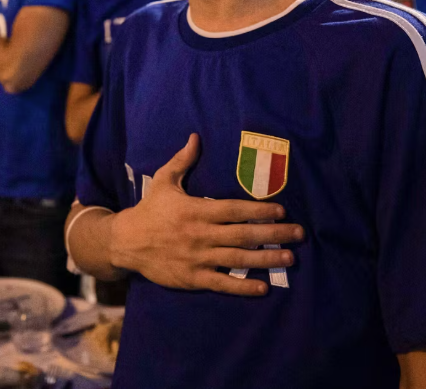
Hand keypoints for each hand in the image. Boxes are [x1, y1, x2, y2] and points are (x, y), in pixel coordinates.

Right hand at [109, 134, 304, 296]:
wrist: (126, 241)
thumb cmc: (150, 209)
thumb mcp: (164, 181)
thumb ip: (182, 161)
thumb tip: (196, 137)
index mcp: (197, 210)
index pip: (234, 210)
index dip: (259, 210)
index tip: (282, 211)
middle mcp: (201, 235)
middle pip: (243, 235)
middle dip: (273, 234)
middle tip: (299, 234)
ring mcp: (198, 258)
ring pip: (237, 259)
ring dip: (265, 259)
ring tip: (289, 257)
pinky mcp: (193, 277)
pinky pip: (222, 283)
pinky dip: (242, 286)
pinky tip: (263, 287)